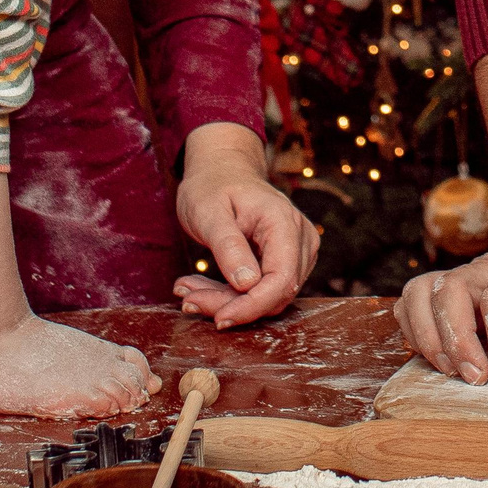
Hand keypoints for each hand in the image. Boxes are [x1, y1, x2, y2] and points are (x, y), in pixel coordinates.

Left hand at [171, 123, 320, 327]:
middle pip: (275, 292)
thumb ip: (229, 246)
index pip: (281, 280)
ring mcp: (298, 251)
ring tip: (188, 289)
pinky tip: (202, 286)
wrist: (222, 169)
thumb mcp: (209, 212)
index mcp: (283, 223)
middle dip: (232, 305)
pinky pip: (264, 290)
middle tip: (187, 299)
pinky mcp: (287, 261)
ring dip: (228, 301)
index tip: (218, 319)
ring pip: (268, 296)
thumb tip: (247, 285)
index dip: (252, 306)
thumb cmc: (213, 185)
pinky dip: (232, 295)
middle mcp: (301, 239)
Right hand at [394, 217, 487, 388]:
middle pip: (450, 289)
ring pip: (422, 291)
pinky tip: (439, 358)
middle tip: (477, 380)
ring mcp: (467, 276)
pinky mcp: (453, 291)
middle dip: (457, 340)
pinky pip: (414, 300)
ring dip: (428, 336)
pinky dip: (415, 330)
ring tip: (453, 372)